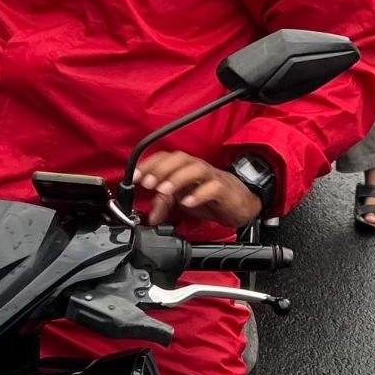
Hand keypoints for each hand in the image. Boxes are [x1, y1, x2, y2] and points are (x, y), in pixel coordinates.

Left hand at [134, 150, 262, 227]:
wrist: (240, 204)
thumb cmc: (210, 197)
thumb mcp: (183, 200)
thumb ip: (165, 204)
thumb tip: (150, 216)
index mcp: (185, 168)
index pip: (166, 158)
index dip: (149, 164)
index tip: (135, 176)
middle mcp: (197, 169)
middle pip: (179, 159)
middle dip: (161, 169)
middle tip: (148, 183)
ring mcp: (211, 177)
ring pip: (195, 169)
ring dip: (177, 178)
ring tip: (164, 190)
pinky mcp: (224, 190)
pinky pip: (213, 188)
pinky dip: (199, 194)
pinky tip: (188, 202)